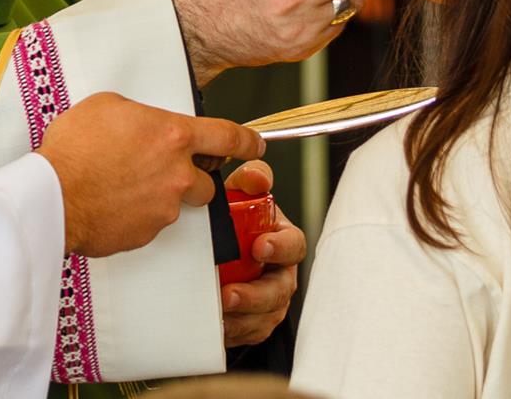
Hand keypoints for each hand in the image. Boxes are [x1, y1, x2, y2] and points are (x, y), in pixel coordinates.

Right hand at [36, 93, 264, 258]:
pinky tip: (114, 202)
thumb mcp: (107, 106)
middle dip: (192, 175)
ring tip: (126, 185)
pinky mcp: (147, 234)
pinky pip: (152, 223)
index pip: (229, 137)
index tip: (256, 145)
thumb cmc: (74, 149)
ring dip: (161, 195)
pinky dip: (139, 214)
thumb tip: (143, 120)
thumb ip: (139, 113)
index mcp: (173, 136)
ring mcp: (164, 208)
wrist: (52, 196)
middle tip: (163, 169)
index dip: (248, 141)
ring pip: (177, 203)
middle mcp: (177, 174)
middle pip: (207, 180)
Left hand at [220, 160, 301, 348]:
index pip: (293, 244)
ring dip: (242, 316)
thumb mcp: (241, 194)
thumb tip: (256, 178)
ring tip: (219, 310)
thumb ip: (251, 180)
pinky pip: (249, 333)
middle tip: (230, 293)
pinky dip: (233, 331)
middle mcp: (280, 272)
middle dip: (256, 294)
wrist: (218, 252)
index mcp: (282, 240)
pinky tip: (217, 325)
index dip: (280, 247)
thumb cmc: (235, 221)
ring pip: (265, 316)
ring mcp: (269, 300)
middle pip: (279, 289)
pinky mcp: (254, 322)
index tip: (260, 246)